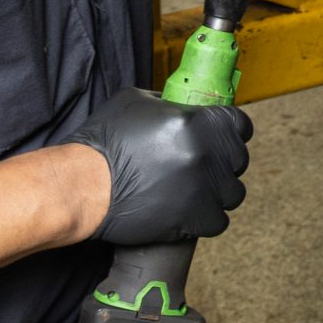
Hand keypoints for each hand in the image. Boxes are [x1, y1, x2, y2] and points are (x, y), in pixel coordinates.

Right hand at [65, 88, 251, 245]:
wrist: (82, 185)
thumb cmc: (104, 142)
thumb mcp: (135, 101)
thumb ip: (168, 102)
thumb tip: (182, 105)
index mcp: (198, 122)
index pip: (240, 125)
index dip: (231, 131)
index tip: (223, 138)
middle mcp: (206, 154)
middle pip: (238, 159)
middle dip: (223, 161)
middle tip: (202, 165)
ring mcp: (202, 188)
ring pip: (232, 192)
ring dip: (218, 191)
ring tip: (196, 190)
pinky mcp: (193, 219)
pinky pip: (219, 220)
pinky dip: (207, 218)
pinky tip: (190, 211)